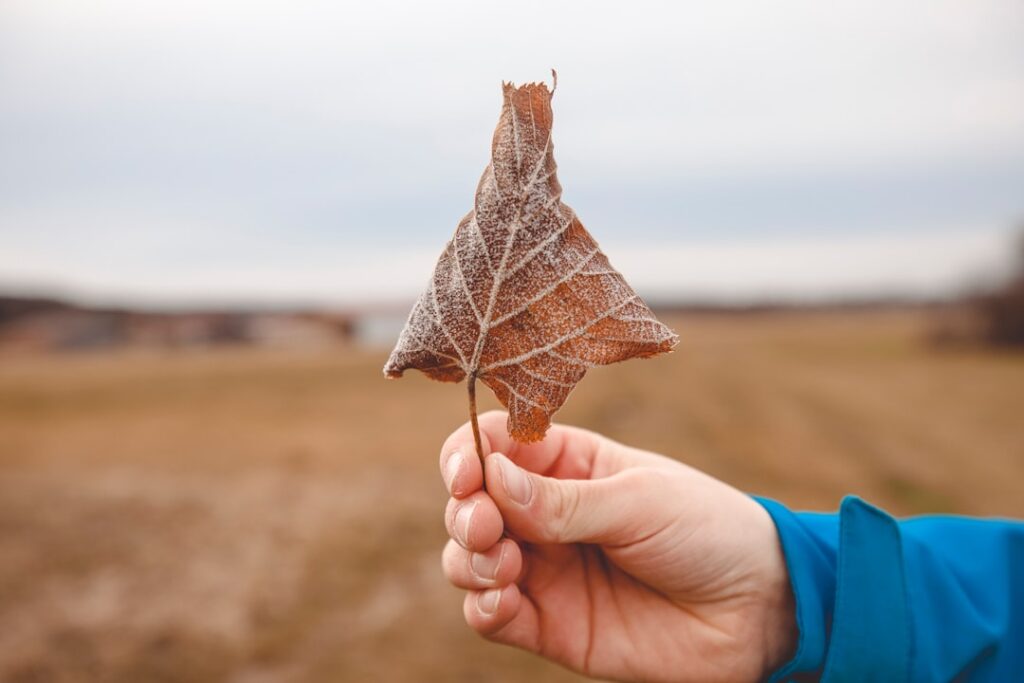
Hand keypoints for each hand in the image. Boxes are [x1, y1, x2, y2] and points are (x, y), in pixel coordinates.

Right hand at [439, 411, 795, 682]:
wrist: (757, 610)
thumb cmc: (706, 531)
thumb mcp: (638, 500)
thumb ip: (562, 500)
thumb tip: (489, 478)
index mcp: (567, 464)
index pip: (494, 445)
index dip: (466, 454)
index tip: (467, 474)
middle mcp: (546, 514)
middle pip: (470, 503)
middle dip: (466, 512)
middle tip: (488, 527)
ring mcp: (545, 569)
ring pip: (469, 559)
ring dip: (468, 560)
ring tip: (504, 565)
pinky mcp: (549, 624)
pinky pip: (490, 616)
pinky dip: (481, 607)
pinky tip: (503, 601)